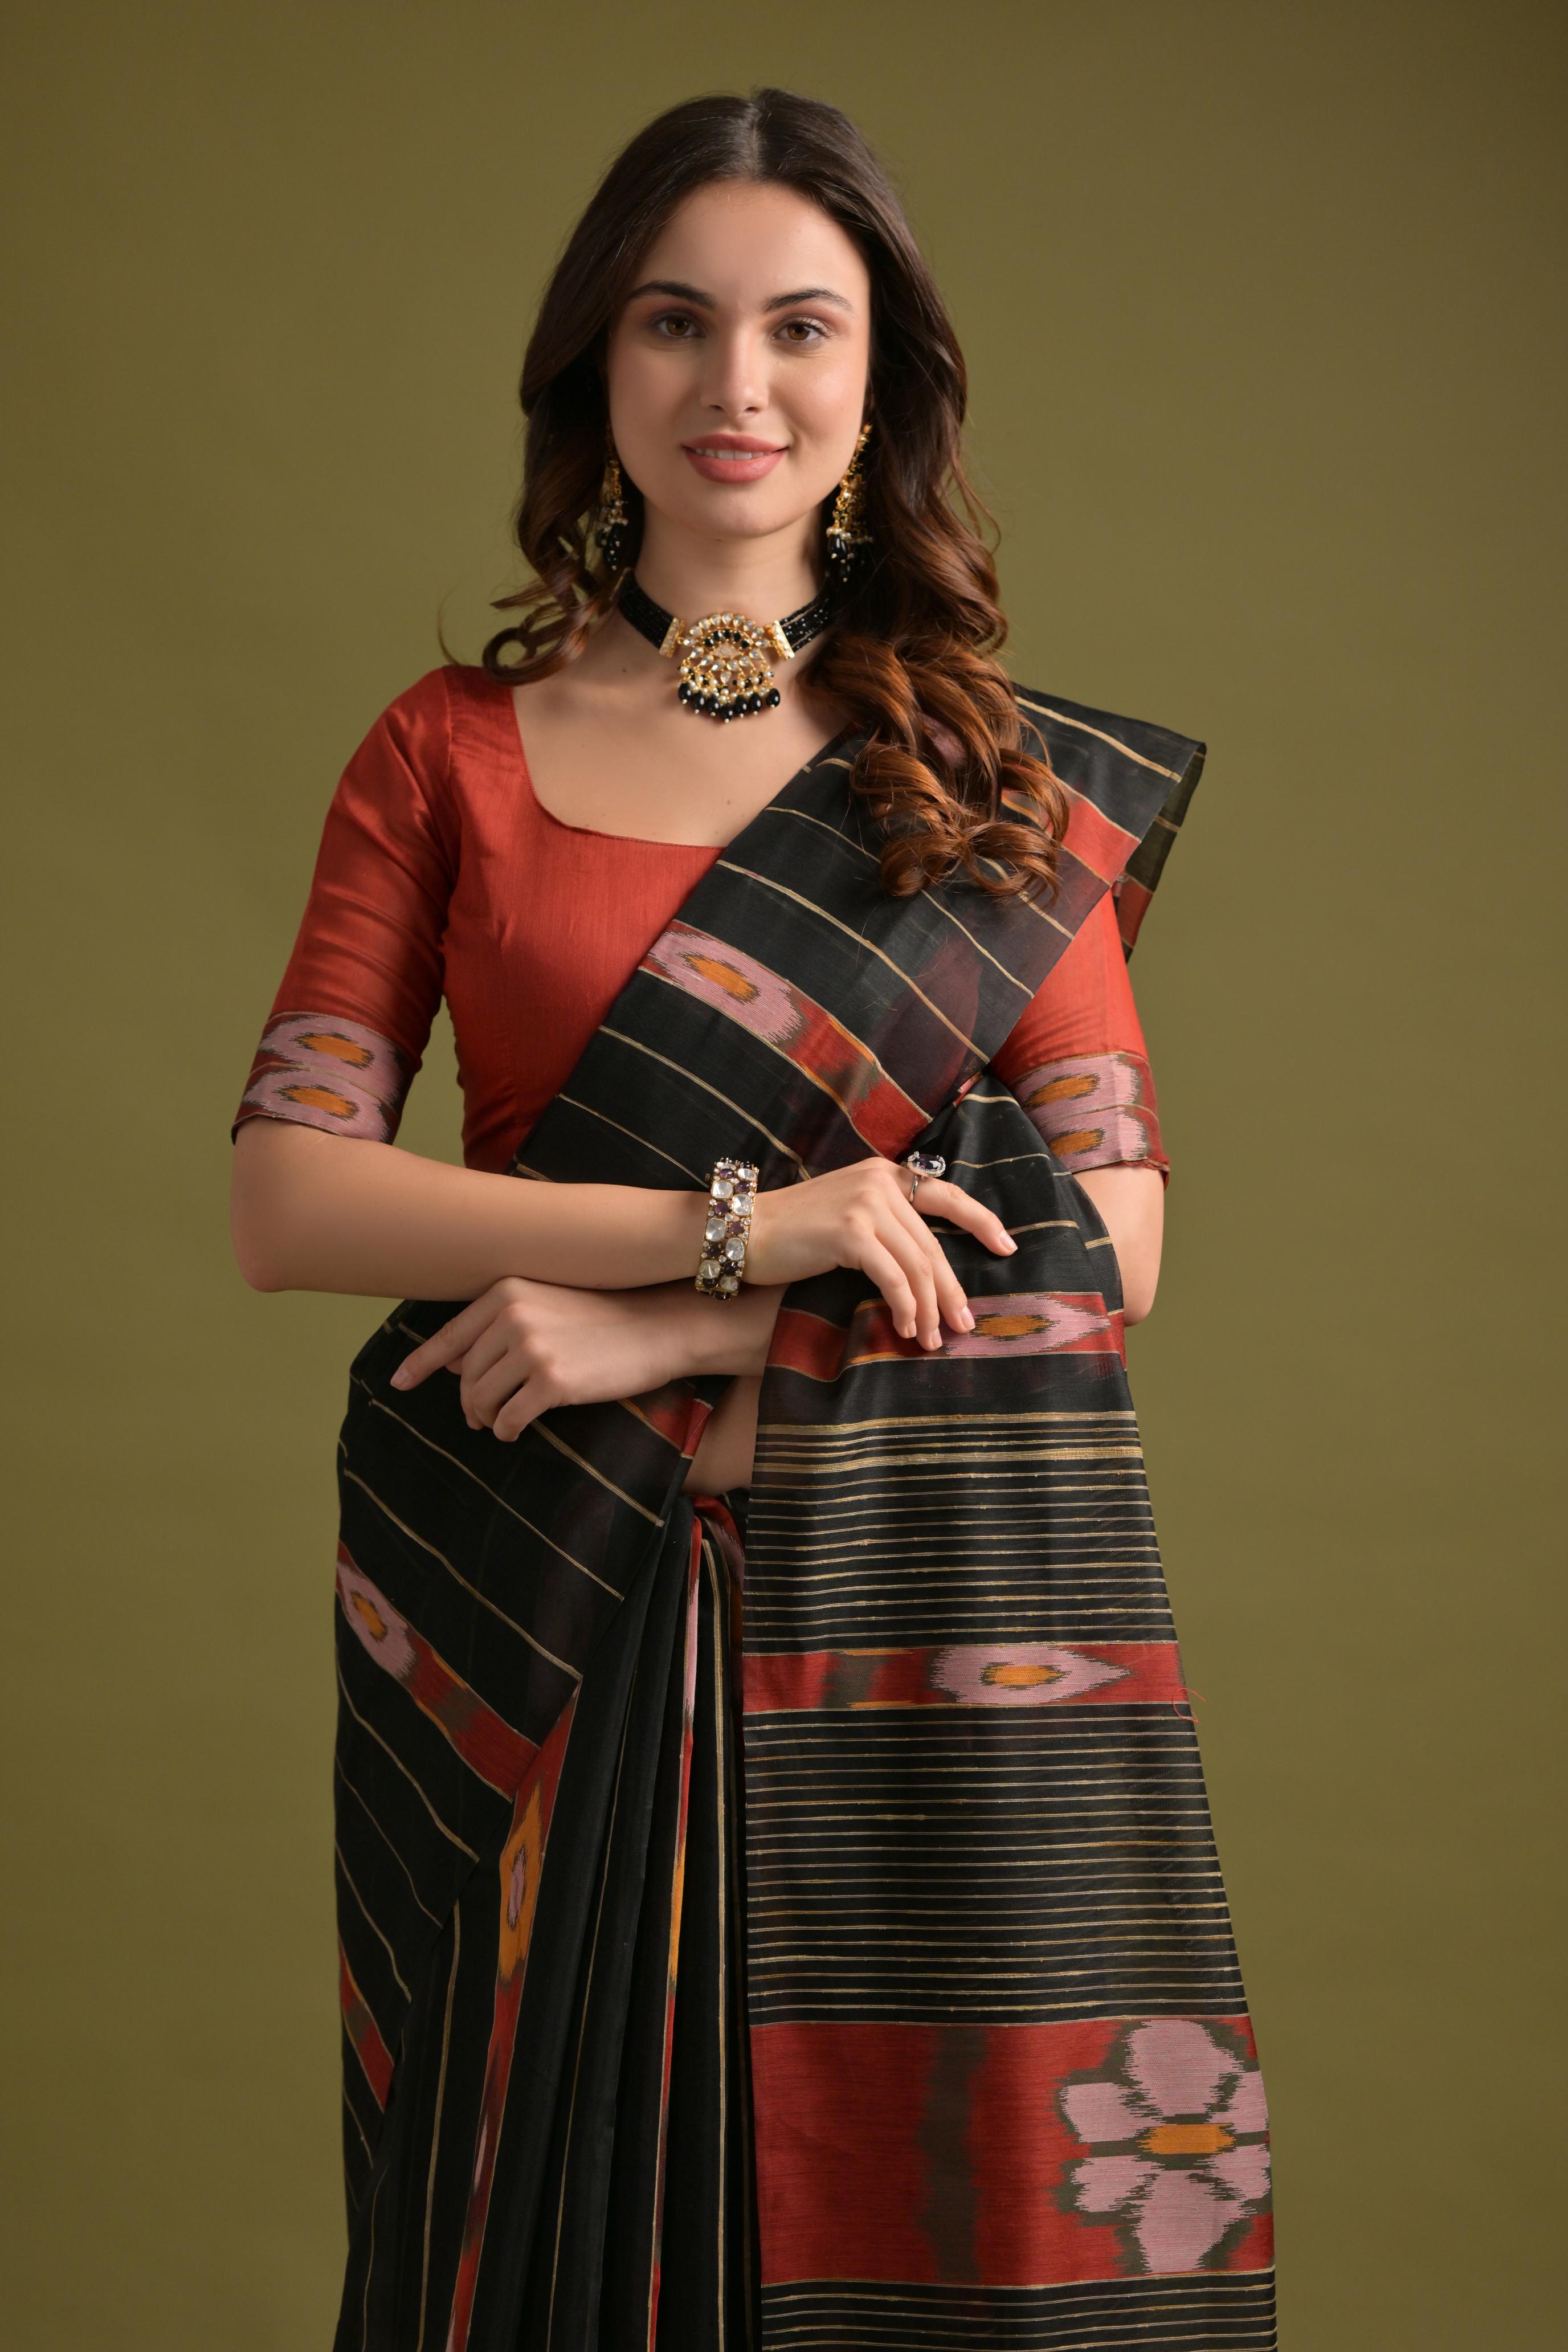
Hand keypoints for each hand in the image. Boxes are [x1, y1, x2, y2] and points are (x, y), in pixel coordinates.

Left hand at [388, 1276, 683, 1440]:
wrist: (659, 1326)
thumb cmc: (605, 1317)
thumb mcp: (548, 1305)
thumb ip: (499, 1326)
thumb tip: (452, 1365)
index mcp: (507, 1292)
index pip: (450, 1336)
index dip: (420, 1364)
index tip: (399, 1383)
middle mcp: (513, 1316)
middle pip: (465, 1376)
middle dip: (468, 1402)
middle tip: (478, 1417)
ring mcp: (532, 1349)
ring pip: (481, 1400)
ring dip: (486, 1419)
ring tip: (498, 1423)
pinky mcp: (552, 1382)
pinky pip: (508, 1420)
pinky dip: (506, 1430)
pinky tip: (516, 1431)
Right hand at [745, 1158, 1015, 1350]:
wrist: (742, 1229)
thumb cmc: (791, 1231)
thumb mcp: (846, 1213)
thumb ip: (883, 1222)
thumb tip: (922, 1265)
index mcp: (884, 1174)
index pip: (946, 1196)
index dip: (981, 1221)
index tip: (1008, 1247)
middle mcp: (880, 1182)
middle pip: (933, 1244)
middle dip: (953, 1289)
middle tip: (965, 1324)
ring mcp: (866, 1205)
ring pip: (917, 1264)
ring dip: (930, 1307)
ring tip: (934, 1339)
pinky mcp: (850, 1232)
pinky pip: (893, 1277)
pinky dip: (905, 1306)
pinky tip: (906, 1327)